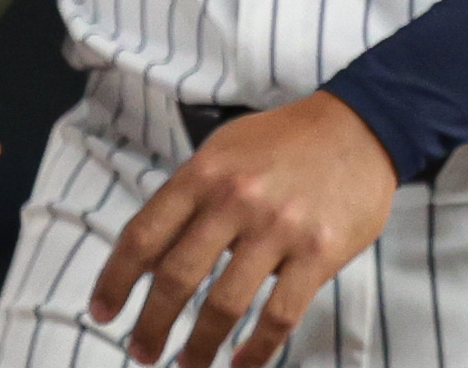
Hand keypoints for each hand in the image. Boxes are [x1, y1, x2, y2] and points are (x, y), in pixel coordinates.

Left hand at [89, 94, 396, 367]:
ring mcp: (281, 227)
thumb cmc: (286, 141)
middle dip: (151, 325)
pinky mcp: (319, 252)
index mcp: (207, 172)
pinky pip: (279, 315)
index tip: (104, 313)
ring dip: (198, 347)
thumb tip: (146, 263)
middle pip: (176, 278)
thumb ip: (188, 199)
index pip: (143, 236)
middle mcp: (237, 199)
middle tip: (141, 352)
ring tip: (187, 365)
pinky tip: (241, 363)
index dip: (115, 281)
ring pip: (224, 305)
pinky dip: (256, 350)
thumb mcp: (226, 151)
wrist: (364, 124)